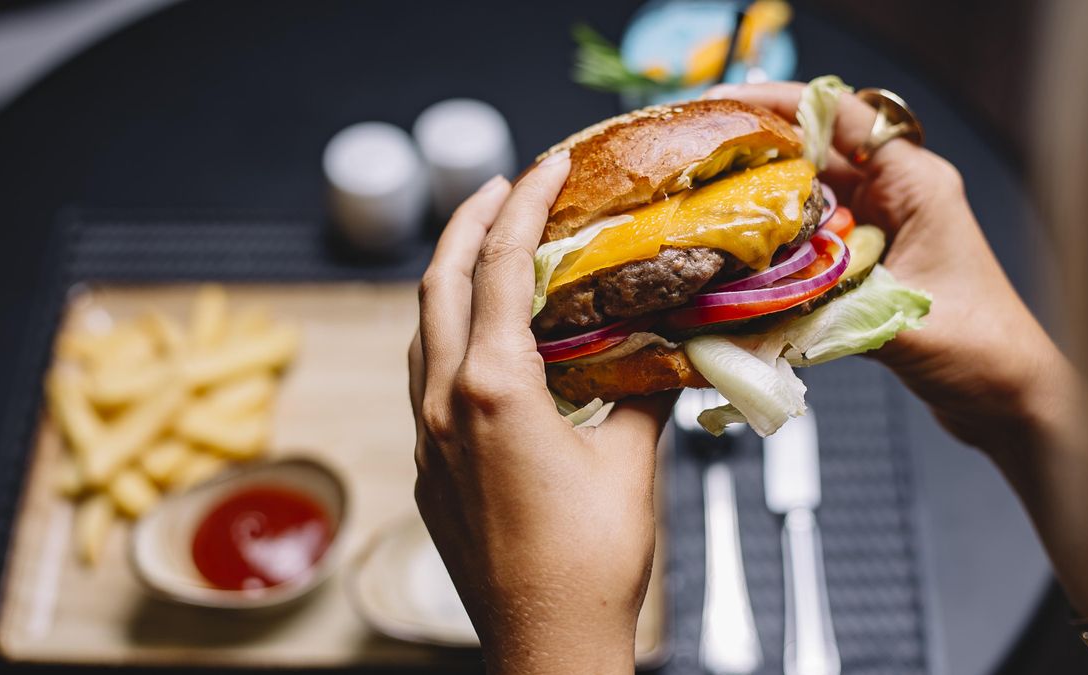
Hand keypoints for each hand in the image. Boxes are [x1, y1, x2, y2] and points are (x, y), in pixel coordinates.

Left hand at [408, 153, 676, 674]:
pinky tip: (484, 335)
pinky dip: (450, 331)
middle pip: (439, 282)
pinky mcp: (428, 468)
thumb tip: (664, 347)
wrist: (545, 645)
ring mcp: (426, 438)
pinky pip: (426, 375)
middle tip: (502, 184)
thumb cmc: (593, 563)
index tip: (545, 165)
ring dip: (452, 276)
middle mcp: (443, 404)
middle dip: (467, 221)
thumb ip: (644, 391)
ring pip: (423, 329)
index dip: (523, 205)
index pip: (501, 267)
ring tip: (490, 246)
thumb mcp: (633, 461)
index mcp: (494, 390)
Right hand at [706, 81, 1068, 455]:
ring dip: (763, 203)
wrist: (1008, 398)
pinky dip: (775, 246)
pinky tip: (739, 259)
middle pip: (815, 152)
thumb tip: (750, 300)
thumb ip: (827, 304)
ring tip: (708, 208)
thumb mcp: (900, 318)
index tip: (728, 108)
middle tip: (701, 165)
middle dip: (758, 153)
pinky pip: (808, 240)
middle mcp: (896, 197)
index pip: (843, 117)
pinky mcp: (866, 263)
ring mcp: (879, 229)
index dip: (781, 104)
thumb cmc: (984, 349)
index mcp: (916, 185)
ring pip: (807, 197)